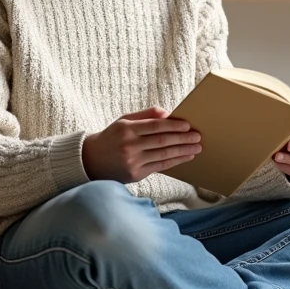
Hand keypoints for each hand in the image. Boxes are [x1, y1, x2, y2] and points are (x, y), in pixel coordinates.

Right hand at [81, 106, 201, 183]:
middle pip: (162, 141)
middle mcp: (129, 145)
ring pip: (164, 155)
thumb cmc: (112, 137)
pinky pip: (160, 166)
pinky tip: (186, 157)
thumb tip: (168, 113)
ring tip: (196, 147)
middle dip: (183, 138)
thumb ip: (145, 115)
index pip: (155, 126)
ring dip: (183, 151)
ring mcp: (132, 161)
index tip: (188, 125)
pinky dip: (175, 161)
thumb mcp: (124, 121)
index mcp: (126, 129)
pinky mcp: (135, 174)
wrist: (91, 160)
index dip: (173, 125)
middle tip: (198, 136)